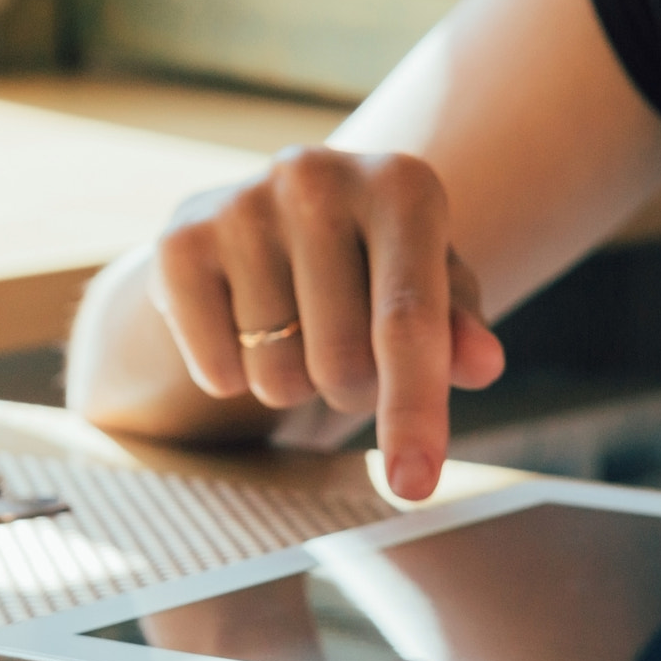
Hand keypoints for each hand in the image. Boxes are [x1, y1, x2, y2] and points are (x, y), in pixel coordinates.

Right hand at [148, 146, 505, 499]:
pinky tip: (240, 331)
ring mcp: (241, 204)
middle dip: (352, 391)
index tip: (414, 485)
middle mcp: (317, 176)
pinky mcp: (178, 241)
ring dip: (292, 384)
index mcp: (401, 184)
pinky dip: (232, 378)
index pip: (409, 322)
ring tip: (294, 333)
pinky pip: (216, 368)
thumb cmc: (373, 270)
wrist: (263, 230)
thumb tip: (481, 364)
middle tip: (346, 355)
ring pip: (278, 375)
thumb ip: (458, 331)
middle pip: (343, 362)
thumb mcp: (431, 292)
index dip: (414, 411)